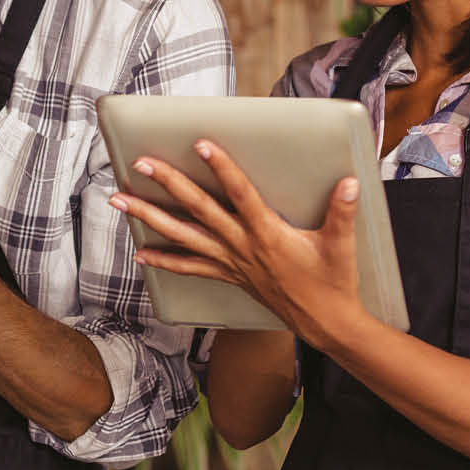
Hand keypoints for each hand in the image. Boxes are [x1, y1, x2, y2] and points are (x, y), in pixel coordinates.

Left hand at [109, 140, 364, 346]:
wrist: (325, 323)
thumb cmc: (333, 282)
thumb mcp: (342, 245)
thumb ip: (343, 212)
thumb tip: (349, 182)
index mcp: (268, 234)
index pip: (240, 194)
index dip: (222, 168)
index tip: (201, 145)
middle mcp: (242, 247)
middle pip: (198, 210)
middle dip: (168, 184)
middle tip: (141, 164)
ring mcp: (232, 263)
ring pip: (183, 237)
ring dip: (149, 218)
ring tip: (119, 201)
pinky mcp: (230, 277)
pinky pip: (190, 268)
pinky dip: (164, 261)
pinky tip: (141, 255)